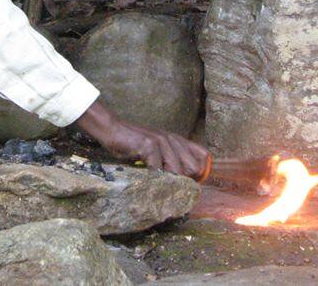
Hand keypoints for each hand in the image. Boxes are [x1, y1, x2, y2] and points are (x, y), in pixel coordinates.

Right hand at [72, 101, 209, 179]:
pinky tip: (146, 178)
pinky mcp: (150, 146)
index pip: (204, 156)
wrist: (114, 130)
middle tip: (171, 187)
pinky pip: (159, 169)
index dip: (200, 172)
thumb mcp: (157, 149)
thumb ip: (170, 159)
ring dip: (168, 182)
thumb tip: (183, 181)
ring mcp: (162, 141)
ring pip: (177, 171)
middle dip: (185, 181)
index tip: (189, 183)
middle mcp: (173, 139)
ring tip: (158, 185)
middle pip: (194, 168)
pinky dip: (153, 178)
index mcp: (178, 140)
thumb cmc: (134, 143)